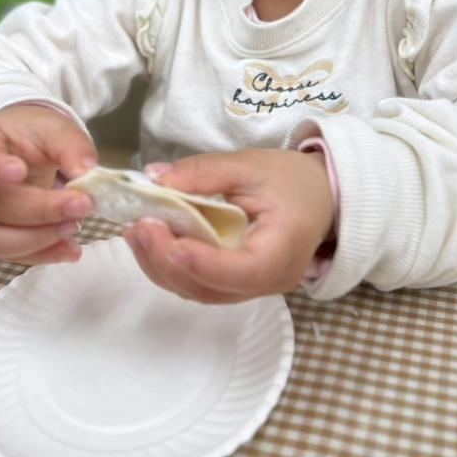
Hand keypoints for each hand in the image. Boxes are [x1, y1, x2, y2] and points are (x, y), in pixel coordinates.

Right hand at [0, 104, 97, 264]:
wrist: (21, 151)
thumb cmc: (27, 134)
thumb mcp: (50, 126)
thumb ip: (70, 144)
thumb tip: (87, 172)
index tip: (19, 170)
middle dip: (39, 209)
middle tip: (81, 203)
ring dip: (40, 238)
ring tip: (75, 225)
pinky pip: (11, 255)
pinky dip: (43, 254)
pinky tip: (70, 249)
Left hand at [122, 148, 333, 303]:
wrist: (319, 196)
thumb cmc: (290, 179)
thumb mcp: (249, 165)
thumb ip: (203, 172)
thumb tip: (155, 179)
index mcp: (284, 250)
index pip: (243, 270)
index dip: (204, 263)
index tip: (170, 242)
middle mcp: (270, 281)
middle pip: (212, 288)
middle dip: (169, 261)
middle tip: (140, 226)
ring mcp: (253, 289)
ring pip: (200, 291)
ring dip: (163, 266)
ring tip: (137, 231)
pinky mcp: (237, 285)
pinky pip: (201, 284)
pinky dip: (172, 266)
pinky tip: (152, 241)